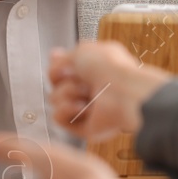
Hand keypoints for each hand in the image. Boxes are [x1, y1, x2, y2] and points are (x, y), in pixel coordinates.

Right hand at [48, 41, 172, 143]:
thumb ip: (64, 57)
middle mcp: (88, 91)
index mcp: (91, 72)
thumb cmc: (109, 69)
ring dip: (67, 93)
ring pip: (55, 101)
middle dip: (63, 80)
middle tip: (80, 79)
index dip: (58, 69)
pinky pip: (58, 119)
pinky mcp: (82, 127)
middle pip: (55, 86)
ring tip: (86, 93)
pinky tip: (80, 106)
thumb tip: (54, 58)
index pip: (61, 72)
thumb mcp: (83, 51)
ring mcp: (85, 109)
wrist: (123, 91)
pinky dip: (66, 110)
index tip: (64, 65)